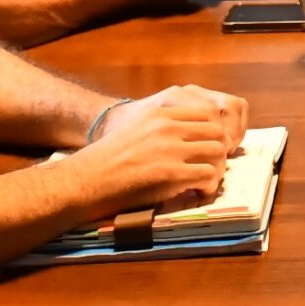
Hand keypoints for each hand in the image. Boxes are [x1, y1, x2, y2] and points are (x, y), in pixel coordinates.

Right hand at [79, 83, 251, 211]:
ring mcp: (170, 149)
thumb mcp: (137, 129)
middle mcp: (168, 126)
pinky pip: (208, 175)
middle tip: (209, 167)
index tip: (206, 149)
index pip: (208, 113)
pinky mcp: (171, 173)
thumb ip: (164, 128)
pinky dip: (208, 186)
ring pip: (218, 152)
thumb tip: (194, 139)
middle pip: (217, 132)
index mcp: (160, 113)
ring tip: (204, 181)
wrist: (85, 180)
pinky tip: (197, 192)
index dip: (213, 133)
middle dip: (219, 151)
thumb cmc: (107, 160)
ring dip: (216, 169)